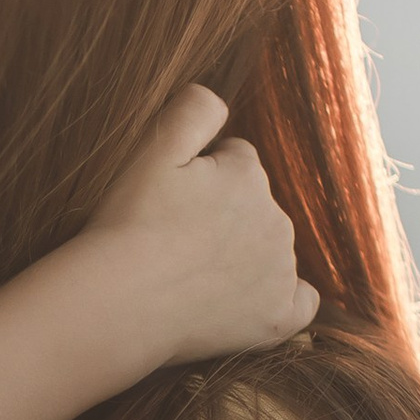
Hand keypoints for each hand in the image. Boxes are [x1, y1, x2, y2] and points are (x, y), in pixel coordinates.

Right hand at [81, 85, 319, 364]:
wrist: (119, 304)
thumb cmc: (128, 226)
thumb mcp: (152, 148)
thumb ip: (195, 108)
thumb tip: (220, 101)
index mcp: (249, 174)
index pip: (236, 162)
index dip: (199, 179)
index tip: (168, 203)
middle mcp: (276, 219)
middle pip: (254, 207)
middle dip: (223, 216)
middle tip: (173, 241)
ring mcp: (280, 271)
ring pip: (269, 250)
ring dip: (242, 255)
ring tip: (188, 276)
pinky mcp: (277, 317)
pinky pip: (300, 302)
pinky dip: (282, 298)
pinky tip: (249, 302)